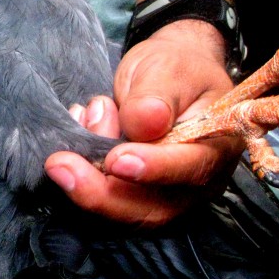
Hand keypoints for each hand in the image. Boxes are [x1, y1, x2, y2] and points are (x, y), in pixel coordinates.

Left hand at [44, 21, 241, 226]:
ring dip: (85, 180)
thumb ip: (158, 95)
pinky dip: (80, 174)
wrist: (168, 75)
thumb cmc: (175, 69)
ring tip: (77, 124)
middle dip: (101, 191)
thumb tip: (146, 122)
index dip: (153, 170)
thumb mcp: (169, 68)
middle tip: (60, 163)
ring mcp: (164, 196)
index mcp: (218, 148)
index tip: (117, 160)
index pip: (190, 169)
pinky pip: (104, 199)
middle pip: (151, 207)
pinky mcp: (134, 196)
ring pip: (121, 210)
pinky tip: (75, 130)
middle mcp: (195, 183)